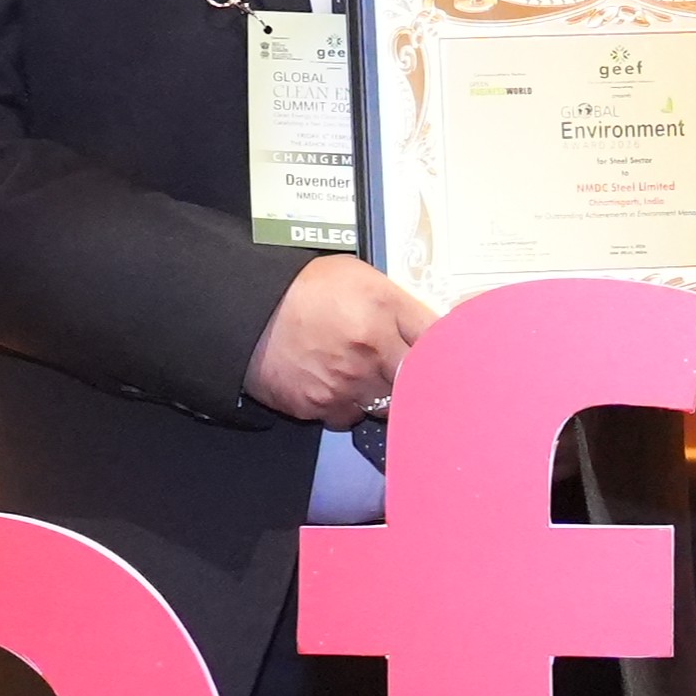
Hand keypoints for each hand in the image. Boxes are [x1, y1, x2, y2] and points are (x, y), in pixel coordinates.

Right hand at [244, 255, 432, 425]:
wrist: (250, 309)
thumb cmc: (308, 289)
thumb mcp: (364, 278)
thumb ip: (403, 305)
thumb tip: (436, 330)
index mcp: (385, 311)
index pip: (435, 343)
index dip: (445, 353)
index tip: (445, 360)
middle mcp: (370, 351)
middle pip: (415, 383)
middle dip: (413, 379)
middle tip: (403, 370)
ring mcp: (345, 384)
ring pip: (384, 406)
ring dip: (380, 394)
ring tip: (362, 373)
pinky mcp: (318, 407)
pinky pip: (347, 416)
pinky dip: (347, 406)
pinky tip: (335, 384)